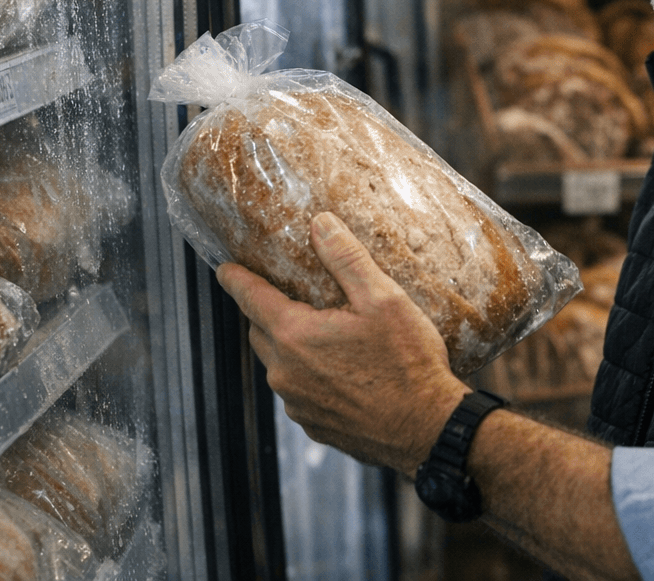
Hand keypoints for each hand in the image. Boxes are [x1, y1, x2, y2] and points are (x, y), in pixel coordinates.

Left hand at [215, 211, 470, 472]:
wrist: (428, 429)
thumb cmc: (408, 363)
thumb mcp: (383, 299)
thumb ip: (346, 258)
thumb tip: (320, 223)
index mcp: (294, 336)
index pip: (249, 298)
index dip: (235, 278)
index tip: (224, 268)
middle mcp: (285, 373)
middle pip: (260, 331)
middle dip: (267, 311)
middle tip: (290, 293)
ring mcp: (297, 404)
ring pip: (280, 363)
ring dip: (292, 345)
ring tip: (324, 332)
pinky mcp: (314, 426)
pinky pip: (299, 391)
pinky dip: (309, 375)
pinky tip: (342, 369)